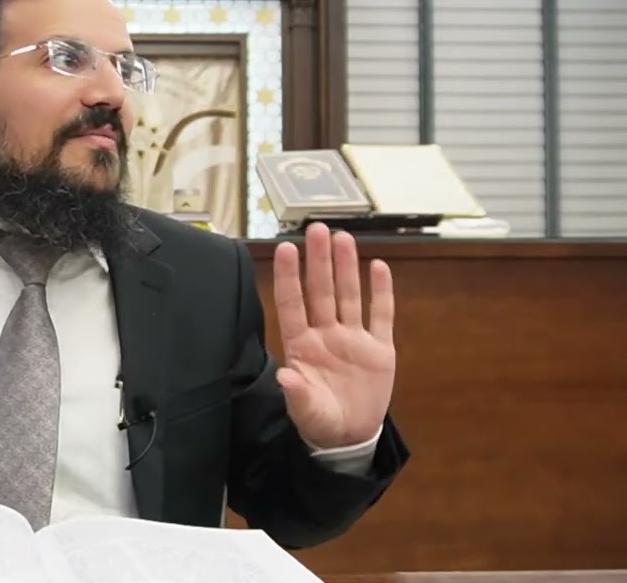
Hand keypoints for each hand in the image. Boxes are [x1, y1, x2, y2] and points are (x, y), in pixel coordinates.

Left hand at [272, 223, 394, 449]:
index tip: (285, 248)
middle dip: (319, 260)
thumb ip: (297, 395)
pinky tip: (378, 267)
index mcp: (302, 347)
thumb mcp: (306, 412)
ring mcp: (353, 339)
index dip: (289, 277)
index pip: (292, 304)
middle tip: (317, 228)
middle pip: (321, 291)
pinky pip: (380, 315)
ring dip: (346, 267)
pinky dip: (380, 292)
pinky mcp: (379, 349)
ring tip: (343, 238)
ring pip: (348, 296)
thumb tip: (285, 377)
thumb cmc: (319, 420)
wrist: (349, 437)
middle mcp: (326, 335)